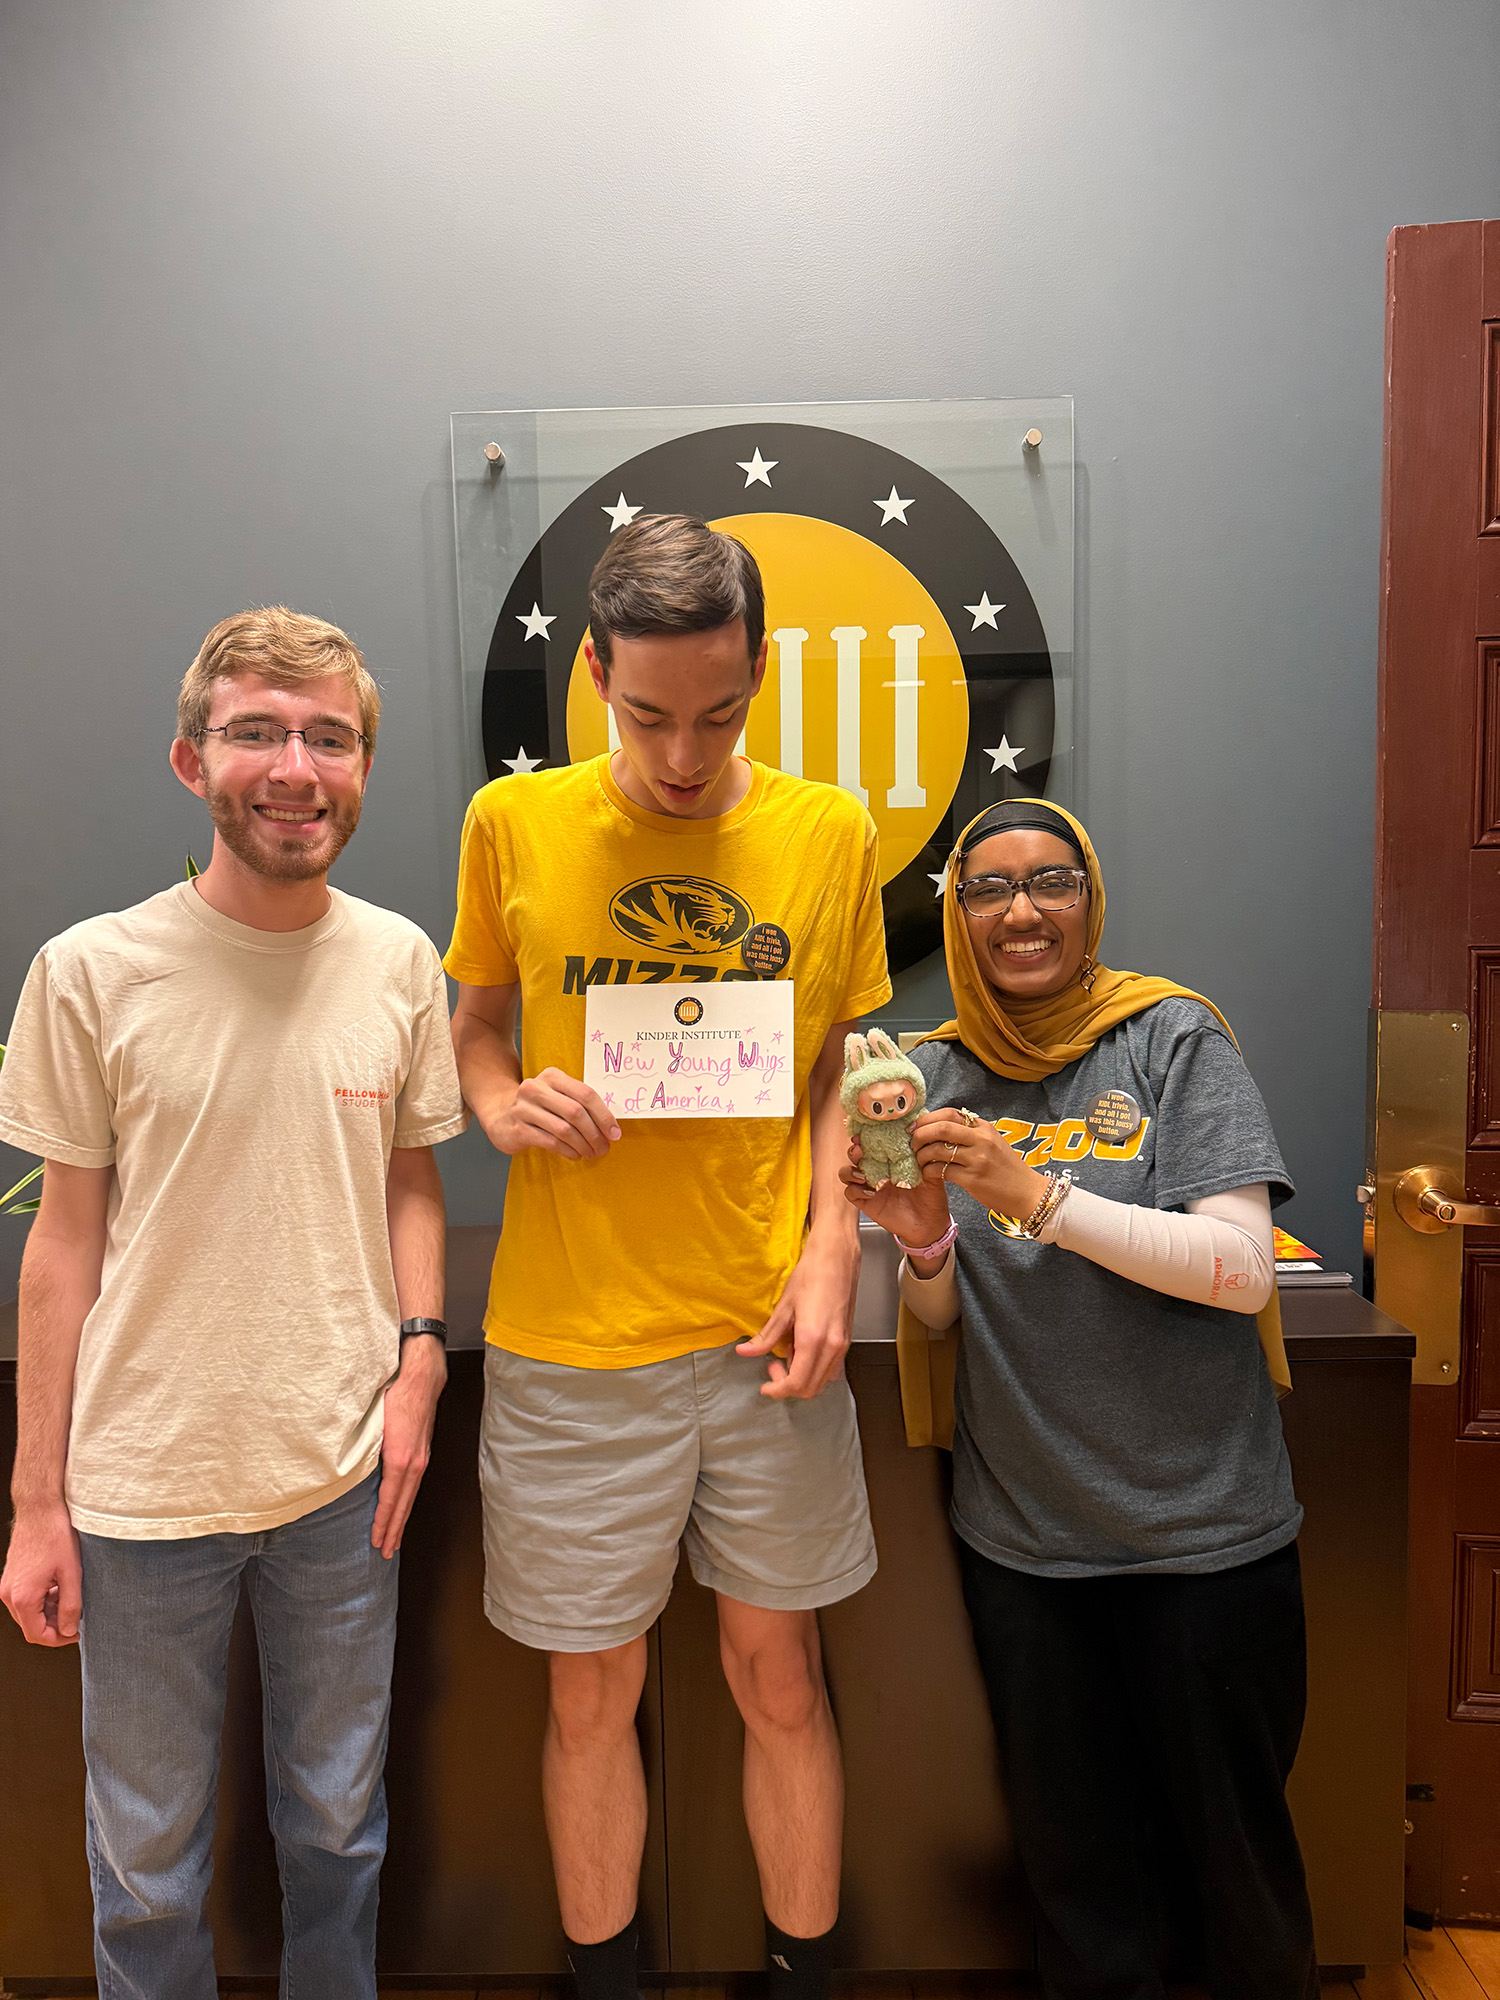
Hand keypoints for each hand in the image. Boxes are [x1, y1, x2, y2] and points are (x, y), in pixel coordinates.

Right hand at [0, 1499, 82, 1645]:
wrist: (40, 1508)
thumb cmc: (55, 1535)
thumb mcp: (71, 1573)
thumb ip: (70, 1606)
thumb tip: (68, 1630)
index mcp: (23, 1598)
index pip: (37, 1635)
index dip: (58, 1639)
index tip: (75, 1633)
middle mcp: (10, 1594)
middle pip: (31, 1626)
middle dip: (55, 1625)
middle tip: (76, 1616)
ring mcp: (9, 1585)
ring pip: (29, 1613)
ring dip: (49, 1612)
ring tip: (70, 1597)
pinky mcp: (12, 1577)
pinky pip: (25, 1598)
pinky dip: (42, 1599)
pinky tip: (59, 1586)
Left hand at [372, 1335, 446, 1557]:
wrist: (421, 1378)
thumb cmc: (395, 1397)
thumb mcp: (373, 1424)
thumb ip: (364, 1449)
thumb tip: (345, 1467)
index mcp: (401, 1460)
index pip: (390, 1500)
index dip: (382, 1523)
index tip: (375, 1542)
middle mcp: (415, 1464)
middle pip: (403, 1506)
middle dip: (394, 1531)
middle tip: (386, 1553)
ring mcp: (422, 1459)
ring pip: (410, 1498)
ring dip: (401, 1520)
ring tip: (394, 1539)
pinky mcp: (423, 1453)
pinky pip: (414, 1486)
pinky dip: (407, 1503)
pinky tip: (401, 1509)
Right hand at [489, 1067, 621, 1160]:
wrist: (499, 1113)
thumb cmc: (538, 1106)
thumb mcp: (557, 1095)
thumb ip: (579, 1103)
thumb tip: (610, 1127)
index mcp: (552, 1076)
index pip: (585, 1094)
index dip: (604, 1115)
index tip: (615, 1133)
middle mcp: (536, 1088)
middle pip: (576, 1112)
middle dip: (595, 1134)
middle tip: (604, 1148)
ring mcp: (524, 1108)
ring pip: (564, 1129)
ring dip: (583, 1145)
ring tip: (592, 1153)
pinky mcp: (518, 1129)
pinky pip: (551, 1142)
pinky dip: (568, 1151)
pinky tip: (575, 1154)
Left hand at [737, 1237, 857, 1400]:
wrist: (836, 1257)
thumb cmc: (811, 1274)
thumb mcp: (783, 1306)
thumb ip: (765, 1335)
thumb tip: (745, 1352)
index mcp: (813, 1339)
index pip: (796, 1382)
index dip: (778, 1390)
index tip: (766, 1386)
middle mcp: (832, 1346)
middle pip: (811, 1388)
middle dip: (789, 1385)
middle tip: (773, 1366)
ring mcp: (842, 1344)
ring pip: (823, 1380)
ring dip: (803, 1377)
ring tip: (788, 1354)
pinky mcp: (847, 1339)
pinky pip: (831, 1367)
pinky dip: (815, 1368)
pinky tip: (803, 1348)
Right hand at [839, 1132, 951, 1246]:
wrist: (930, 1224)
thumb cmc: (931, 1197)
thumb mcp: (931, 1172)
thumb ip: (924, 1156)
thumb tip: (920, 1138)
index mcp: (891, 1160)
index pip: (872, 1144)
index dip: (865, 1137)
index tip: (864, 1132)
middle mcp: (877, 1171)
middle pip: (855, 1155)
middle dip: (854, 1150)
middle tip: (860, 1150)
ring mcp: (870, 1186)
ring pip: (847, 1173)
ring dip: (850, 1170)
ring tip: (863, 1175)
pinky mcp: (866, 1203)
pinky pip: (851, 1193)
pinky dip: (856, 1190)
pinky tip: (871, 1192)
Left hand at [911, 1110, 1044, 1221]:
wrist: (1027, 1192)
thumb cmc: (1006, 1168)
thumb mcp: (992, 1142)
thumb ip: (970, 1133)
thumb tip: (938, 1126)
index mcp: (984, 1127)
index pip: (950, 1113)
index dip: (928, 1119)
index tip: (915, 1127)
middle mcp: (981, 1140)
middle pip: (940, 1128)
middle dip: (919, 1134)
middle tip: (912, 1143)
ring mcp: (977, 1159)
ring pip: (937, 1150)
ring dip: (921, 1155)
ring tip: (919, 1160)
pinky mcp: (973, 1180)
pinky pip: (941, 1171)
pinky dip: (928, 1171)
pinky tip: (927, 1174)